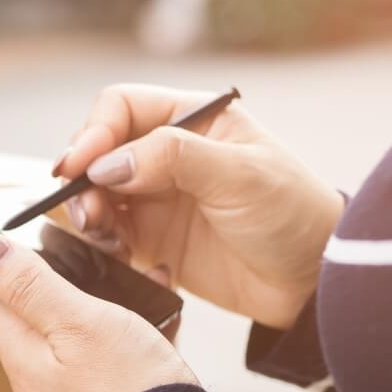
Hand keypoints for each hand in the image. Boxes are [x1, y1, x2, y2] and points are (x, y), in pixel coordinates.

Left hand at [0, 230, 196, 391]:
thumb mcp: (80, 323)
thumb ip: (30, 286)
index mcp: (21, 355)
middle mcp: (36, 382)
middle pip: (22, 319)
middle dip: (40, 284)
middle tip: (68, 257)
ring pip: (67, 340)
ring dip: (87, 311)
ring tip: (123, 290)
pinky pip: (101, 366)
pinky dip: (118, 341)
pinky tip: (149, 332)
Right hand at [52, 85, 343, 329]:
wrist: (312, 283)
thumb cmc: (293, 215)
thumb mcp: (241, 175)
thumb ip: (173, 158)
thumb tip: (106, 164)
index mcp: (192, 120)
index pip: (121, 108)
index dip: (94, 133)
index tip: (79, 166)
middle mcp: (165, 154)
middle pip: (97, 152)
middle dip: (81, 179)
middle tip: (87, 212)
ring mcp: (154, 197)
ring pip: (92, 194)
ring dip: (85, 212)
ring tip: (101, 235)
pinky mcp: (148, 239)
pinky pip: (103, 233)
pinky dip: (97, 242)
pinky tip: (116, 253)